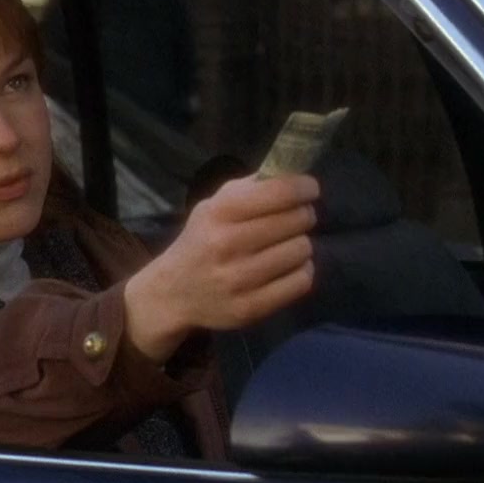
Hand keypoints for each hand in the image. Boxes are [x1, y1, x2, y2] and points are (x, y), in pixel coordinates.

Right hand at [124, 174, 318, 362]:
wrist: (173, 293)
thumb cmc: (201, 240)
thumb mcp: (213, 206)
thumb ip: (250, 188)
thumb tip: (292, 174)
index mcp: (220, 213)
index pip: (279, 192)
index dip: (304, 187)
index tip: (310, 189)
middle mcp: (228, 244)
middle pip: (297, 220)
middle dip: (304, 215)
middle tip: (298, 218)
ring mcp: (240, 279)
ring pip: (302, 250)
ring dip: (301, 244)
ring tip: (288, 244)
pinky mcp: (251, 307)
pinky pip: (301, 282)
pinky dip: (302, 271)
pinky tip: (289, 267)